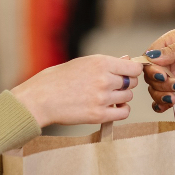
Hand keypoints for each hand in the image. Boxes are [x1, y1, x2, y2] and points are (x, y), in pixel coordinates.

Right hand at [11, 55, 143, 126]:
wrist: (40, 98)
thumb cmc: (57, 79)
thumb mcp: (82, 63)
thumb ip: (106, 63)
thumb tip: (127, 59)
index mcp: (101, 63)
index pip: (133, 67)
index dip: (133, 70)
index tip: (129, 73)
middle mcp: (104, 79)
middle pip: (132, 82)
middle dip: (126, 83)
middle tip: (113, 85)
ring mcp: (102, 98)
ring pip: (128, 97)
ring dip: (121, 97)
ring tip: (106, 96)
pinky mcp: (98, 115)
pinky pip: (124, 113)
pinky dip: (121, 111)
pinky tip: (112, 107)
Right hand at [140, 27, 174, 112]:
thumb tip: (152, 57)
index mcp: (172, 43)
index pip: (150, 55)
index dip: (149, 66)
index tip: (159, 72)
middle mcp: (172, 60)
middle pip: (150, 74)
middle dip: (158, 81)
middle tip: (174, 83)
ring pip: (156, 88)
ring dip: (162, 93)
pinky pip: (167, 99)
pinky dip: (163, 104)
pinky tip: (169, 104)